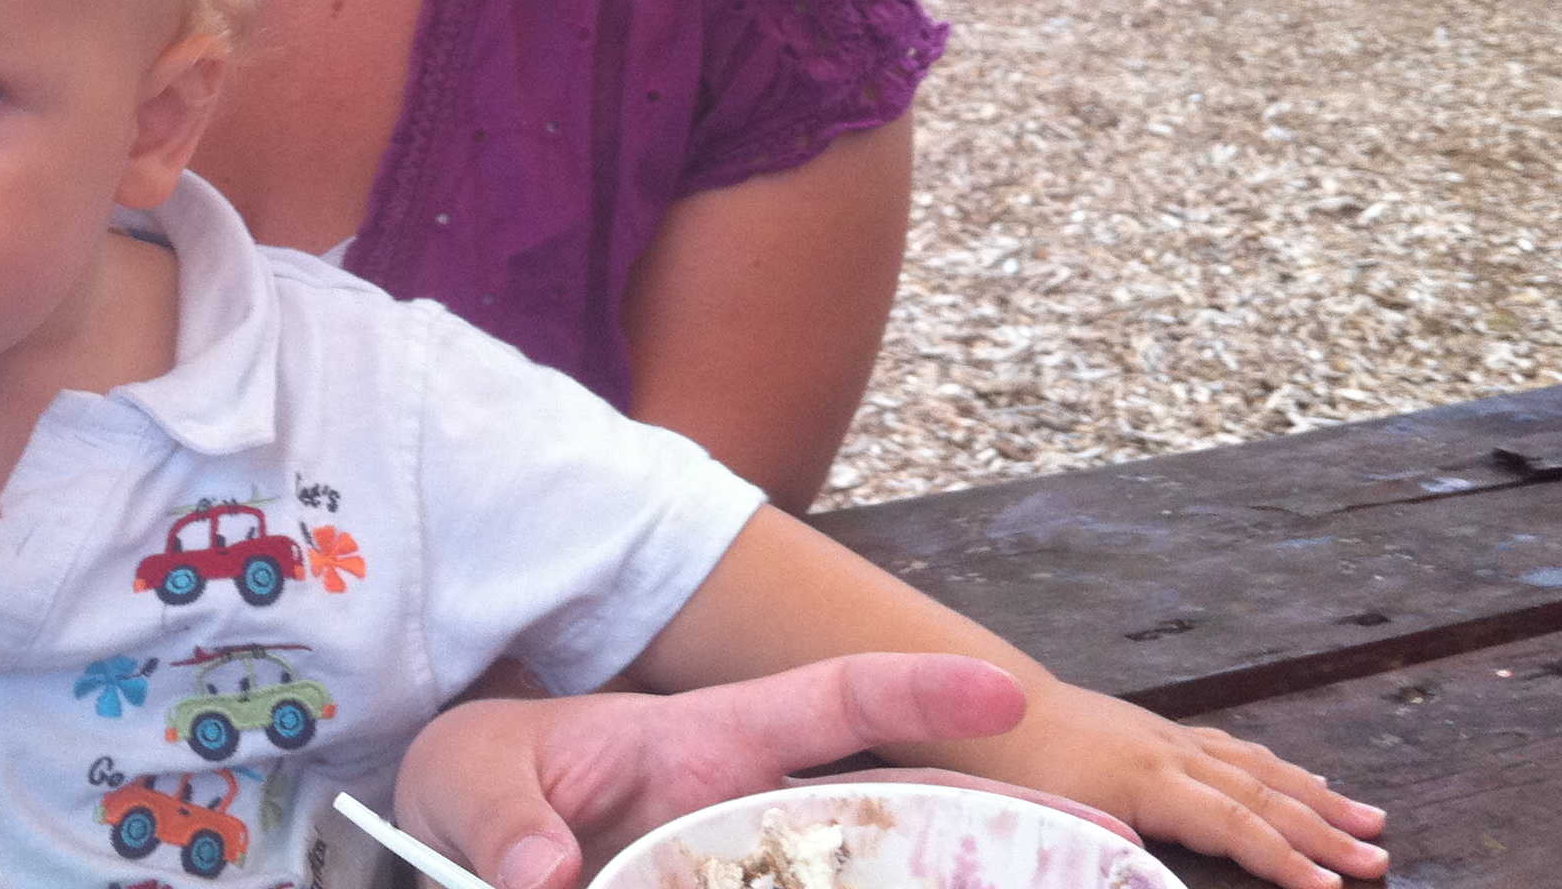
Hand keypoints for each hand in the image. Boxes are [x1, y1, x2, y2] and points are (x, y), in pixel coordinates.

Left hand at [397, 654, 1058, 888]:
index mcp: (706, 739)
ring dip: (944, 878)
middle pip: (891, 811)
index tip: (1008, 693)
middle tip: (1102, 850)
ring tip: (1045, 886)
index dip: (918, 692)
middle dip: (992, 829)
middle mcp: (750, 808)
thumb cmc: (481, 779)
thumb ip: (504, 820)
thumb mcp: (470, 780)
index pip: (830, 699)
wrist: (460, 833)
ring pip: (863, 876)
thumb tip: (542, 878)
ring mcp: (747, 868)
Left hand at [993, 685, 1387, 888]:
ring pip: (1256, 767)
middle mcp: (1168, 753)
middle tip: (1381, 861)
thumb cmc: (1007, 770)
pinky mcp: (1156, 731)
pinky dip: (1276, 767)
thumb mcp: (1046, 824)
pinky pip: (1232, 749)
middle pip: (1260, 796)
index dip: (1284, 861)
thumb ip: (1102, 856)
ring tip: (1370, 821)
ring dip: (1316, 798)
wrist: (982, 698)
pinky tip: (1301, 777)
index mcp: (1144, 781)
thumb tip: (1146, 877)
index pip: (1233, 825)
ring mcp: (1166, 737)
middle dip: (1324, 834)